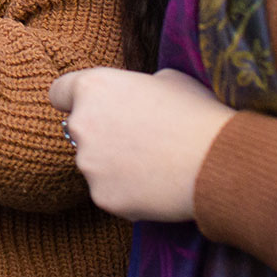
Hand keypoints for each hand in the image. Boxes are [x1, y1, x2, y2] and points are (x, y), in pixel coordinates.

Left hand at [48, 67, 235, 222]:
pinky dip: (127, 192)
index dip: (73, 99)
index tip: (89, 108)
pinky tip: (157, 186)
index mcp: (93, 88)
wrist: (217, 162)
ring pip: (95, 165)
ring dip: (114, 165)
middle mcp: (81, 125)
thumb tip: (136, 97)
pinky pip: (110, 193)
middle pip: (79, 131)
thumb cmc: (197, 113)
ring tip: (155, 164)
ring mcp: (89, 164)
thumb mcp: (168, 80)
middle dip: (102, 135)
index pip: (59, 92)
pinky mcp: (102, 197)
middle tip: (139, 141)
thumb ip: (136, 87)